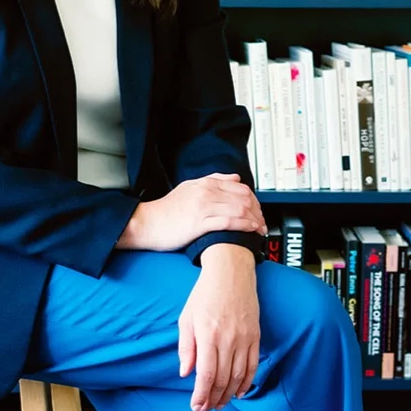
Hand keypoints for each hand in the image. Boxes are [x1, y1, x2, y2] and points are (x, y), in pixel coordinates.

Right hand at [118, 173, 266, 251]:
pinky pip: (228, 223)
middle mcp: (206, 193)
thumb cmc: (167, 210)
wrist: (147, 223)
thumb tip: (236, 178)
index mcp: (205, 183)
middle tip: (263, 223)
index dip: (255, 200)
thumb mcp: (190, 188)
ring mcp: (203, 208)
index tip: (259, 211)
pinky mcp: (199, 223)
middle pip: (244, 198)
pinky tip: (250, 231)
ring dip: (254, 221)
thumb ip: (214, 181)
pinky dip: (244, 226)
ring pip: (239, 210)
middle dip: (258, 212)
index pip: (241, 188)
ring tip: (260, 230)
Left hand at [177, 247, 260, 410]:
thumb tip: (186, 372)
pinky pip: (252, 365)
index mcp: (208, 334)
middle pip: (223, 379)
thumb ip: (186, 347)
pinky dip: (246, 382)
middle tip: (205, 410)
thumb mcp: (186, 317)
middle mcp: (228, 339)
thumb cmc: (205, 293)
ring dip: (228, 395)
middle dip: (213, 399)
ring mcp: (244, 338)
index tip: (196, 406)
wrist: (231, 272)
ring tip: (219, 405)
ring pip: (238, 376)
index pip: (206, 374)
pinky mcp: (255, 336)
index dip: (201, 395)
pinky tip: (238, 392)